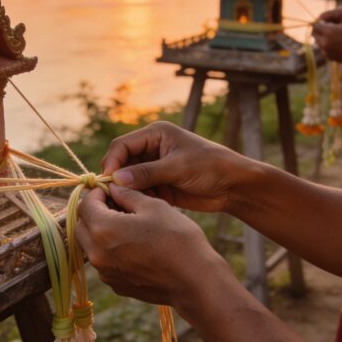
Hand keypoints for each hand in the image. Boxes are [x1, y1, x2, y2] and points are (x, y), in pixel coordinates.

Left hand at [77, 185, 226, 307]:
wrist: (195, 281)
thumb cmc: (177, 238)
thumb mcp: (154, 206)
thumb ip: (127, 195)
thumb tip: (113, 188)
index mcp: (104, 229)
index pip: (85, 205)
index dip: (97, 193)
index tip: (111, 189)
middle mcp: (97, 254)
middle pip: (82, 226)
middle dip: (95, 212)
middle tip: (117, 205)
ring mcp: (105, 273)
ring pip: (90, 245)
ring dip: (101, 232)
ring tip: (126, 224)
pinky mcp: (115, 285)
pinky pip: (104, 262)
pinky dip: (110, 250)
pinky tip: (133, 245)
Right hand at [102, 121, 244, 212]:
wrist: (233, 186)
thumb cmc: (210, 167)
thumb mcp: (178, 167)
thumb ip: (147, 172)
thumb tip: (116, 178)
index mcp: (155, 134)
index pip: (122, 145)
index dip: (112, 162)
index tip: (108, 182)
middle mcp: (151, 148)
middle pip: (122, 163)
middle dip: (118, 179)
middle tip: (115, 197)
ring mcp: (154, 167)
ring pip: (129, 179)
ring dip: (129, 191)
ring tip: (132, 204)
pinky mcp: (159, 184)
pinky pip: (140, 192)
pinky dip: (139, 199)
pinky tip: (144, 207)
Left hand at [312, 20, 341, 65]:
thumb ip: (331, 23)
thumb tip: (319, 23)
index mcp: (329, 32)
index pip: (316, 26)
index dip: (319, 23)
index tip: (324, 22)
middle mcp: (324, 42)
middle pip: (315, 34)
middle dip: (319, 30)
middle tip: (326, 27)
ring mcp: (325, 51)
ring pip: (318, 42)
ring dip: (322, 37)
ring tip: (332, 35)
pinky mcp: (328, 56)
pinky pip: (323, 49)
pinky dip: (326, 45)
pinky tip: (336, 43)